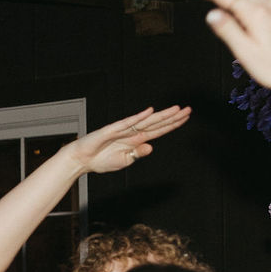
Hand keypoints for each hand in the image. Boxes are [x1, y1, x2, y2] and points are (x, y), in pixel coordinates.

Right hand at [67, 106, 189, 175]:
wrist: (82, 160)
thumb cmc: (101, 160)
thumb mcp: (124, 161)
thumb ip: (137, 154)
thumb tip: (150, 147)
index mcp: (136, 140)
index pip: (159, 130)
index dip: (172, 124)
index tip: (185, 118)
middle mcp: (133, 132)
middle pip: (157, 123)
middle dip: (173, 117)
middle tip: (188, 110)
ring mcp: (124, 130)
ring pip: (146, 121)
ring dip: (161, 115)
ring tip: (176, 109)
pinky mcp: (112, 129)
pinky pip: (128, 123)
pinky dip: (138, 117)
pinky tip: (149, 111)